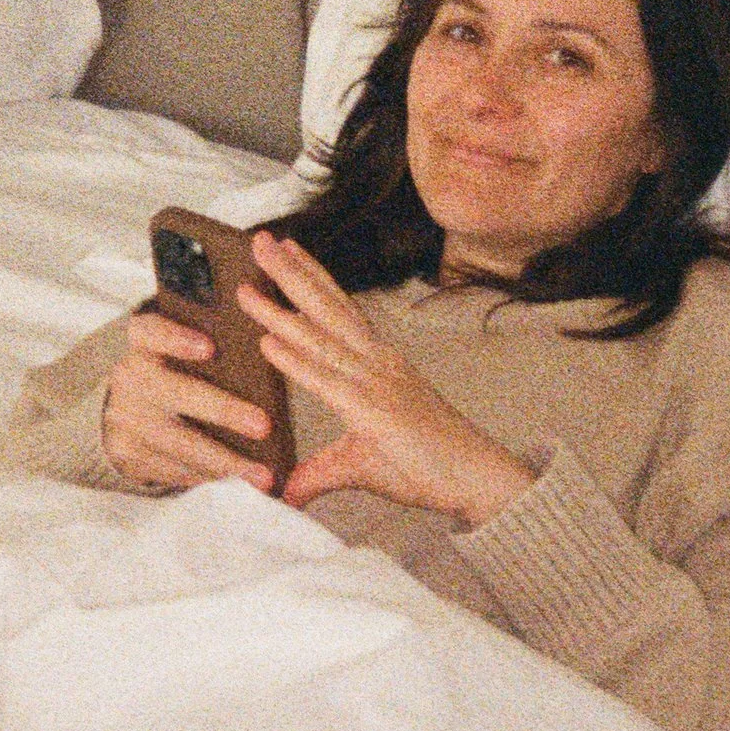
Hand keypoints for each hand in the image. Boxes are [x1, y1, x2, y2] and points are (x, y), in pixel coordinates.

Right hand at [100, 302, 279, 492]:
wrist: (124, 410)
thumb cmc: (175, 372)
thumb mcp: (181, 350)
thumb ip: (216, 343)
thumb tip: (274, 336)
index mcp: (144, 342)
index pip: (151, 331)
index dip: (176, 338)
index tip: (210, 348)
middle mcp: (129, 377)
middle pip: (174, 392)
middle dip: (222, 410)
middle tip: (264, 426)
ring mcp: (124, 419)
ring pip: (177, 442)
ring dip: (224, 460)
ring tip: (263, 474)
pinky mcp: (127, 454)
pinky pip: (172, 468)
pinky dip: (207, 476)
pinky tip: (237, 480)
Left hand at [237, 232, 536, 526]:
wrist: (478, 479)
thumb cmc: (432, 466)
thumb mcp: (361, 465)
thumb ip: (318, 473)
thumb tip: (287, 491)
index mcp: (379, 365)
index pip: (339, 313)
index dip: (311, 280)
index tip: (286, 251)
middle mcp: (377, 363)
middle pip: (326, 309)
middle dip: (291, 272)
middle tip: (259, 239)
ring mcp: (376, 383)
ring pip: (321, 335)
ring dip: (282, 304)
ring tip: (251, 279)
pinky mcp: (374, 411)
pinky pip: (327, 381)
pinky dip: (296, 359)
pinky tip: (268, 340)